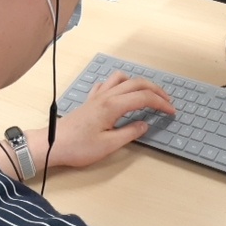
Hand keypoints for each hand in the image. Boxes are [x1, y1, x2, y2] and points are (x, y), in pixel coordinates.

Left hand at [45, 71, 174, 168]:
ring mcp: (97, 95)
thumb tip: (145, 125)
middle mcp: (106, 95)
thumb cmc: (79, 147)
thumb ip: (130, 133)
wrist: (53, 144)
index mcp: (113, 105)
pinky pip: (107, 83)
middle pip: (137, 83)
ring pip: (122, 78)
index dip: (161, 103)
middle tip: (167, 101)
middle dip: (156, 90)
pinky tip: (121, 93)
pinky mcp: (90, 100)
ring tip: (147, 94)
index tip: (171, 112)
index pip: (144, 97)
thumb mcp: (109, 145)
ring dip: (138, 82)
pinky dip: (120, 84)